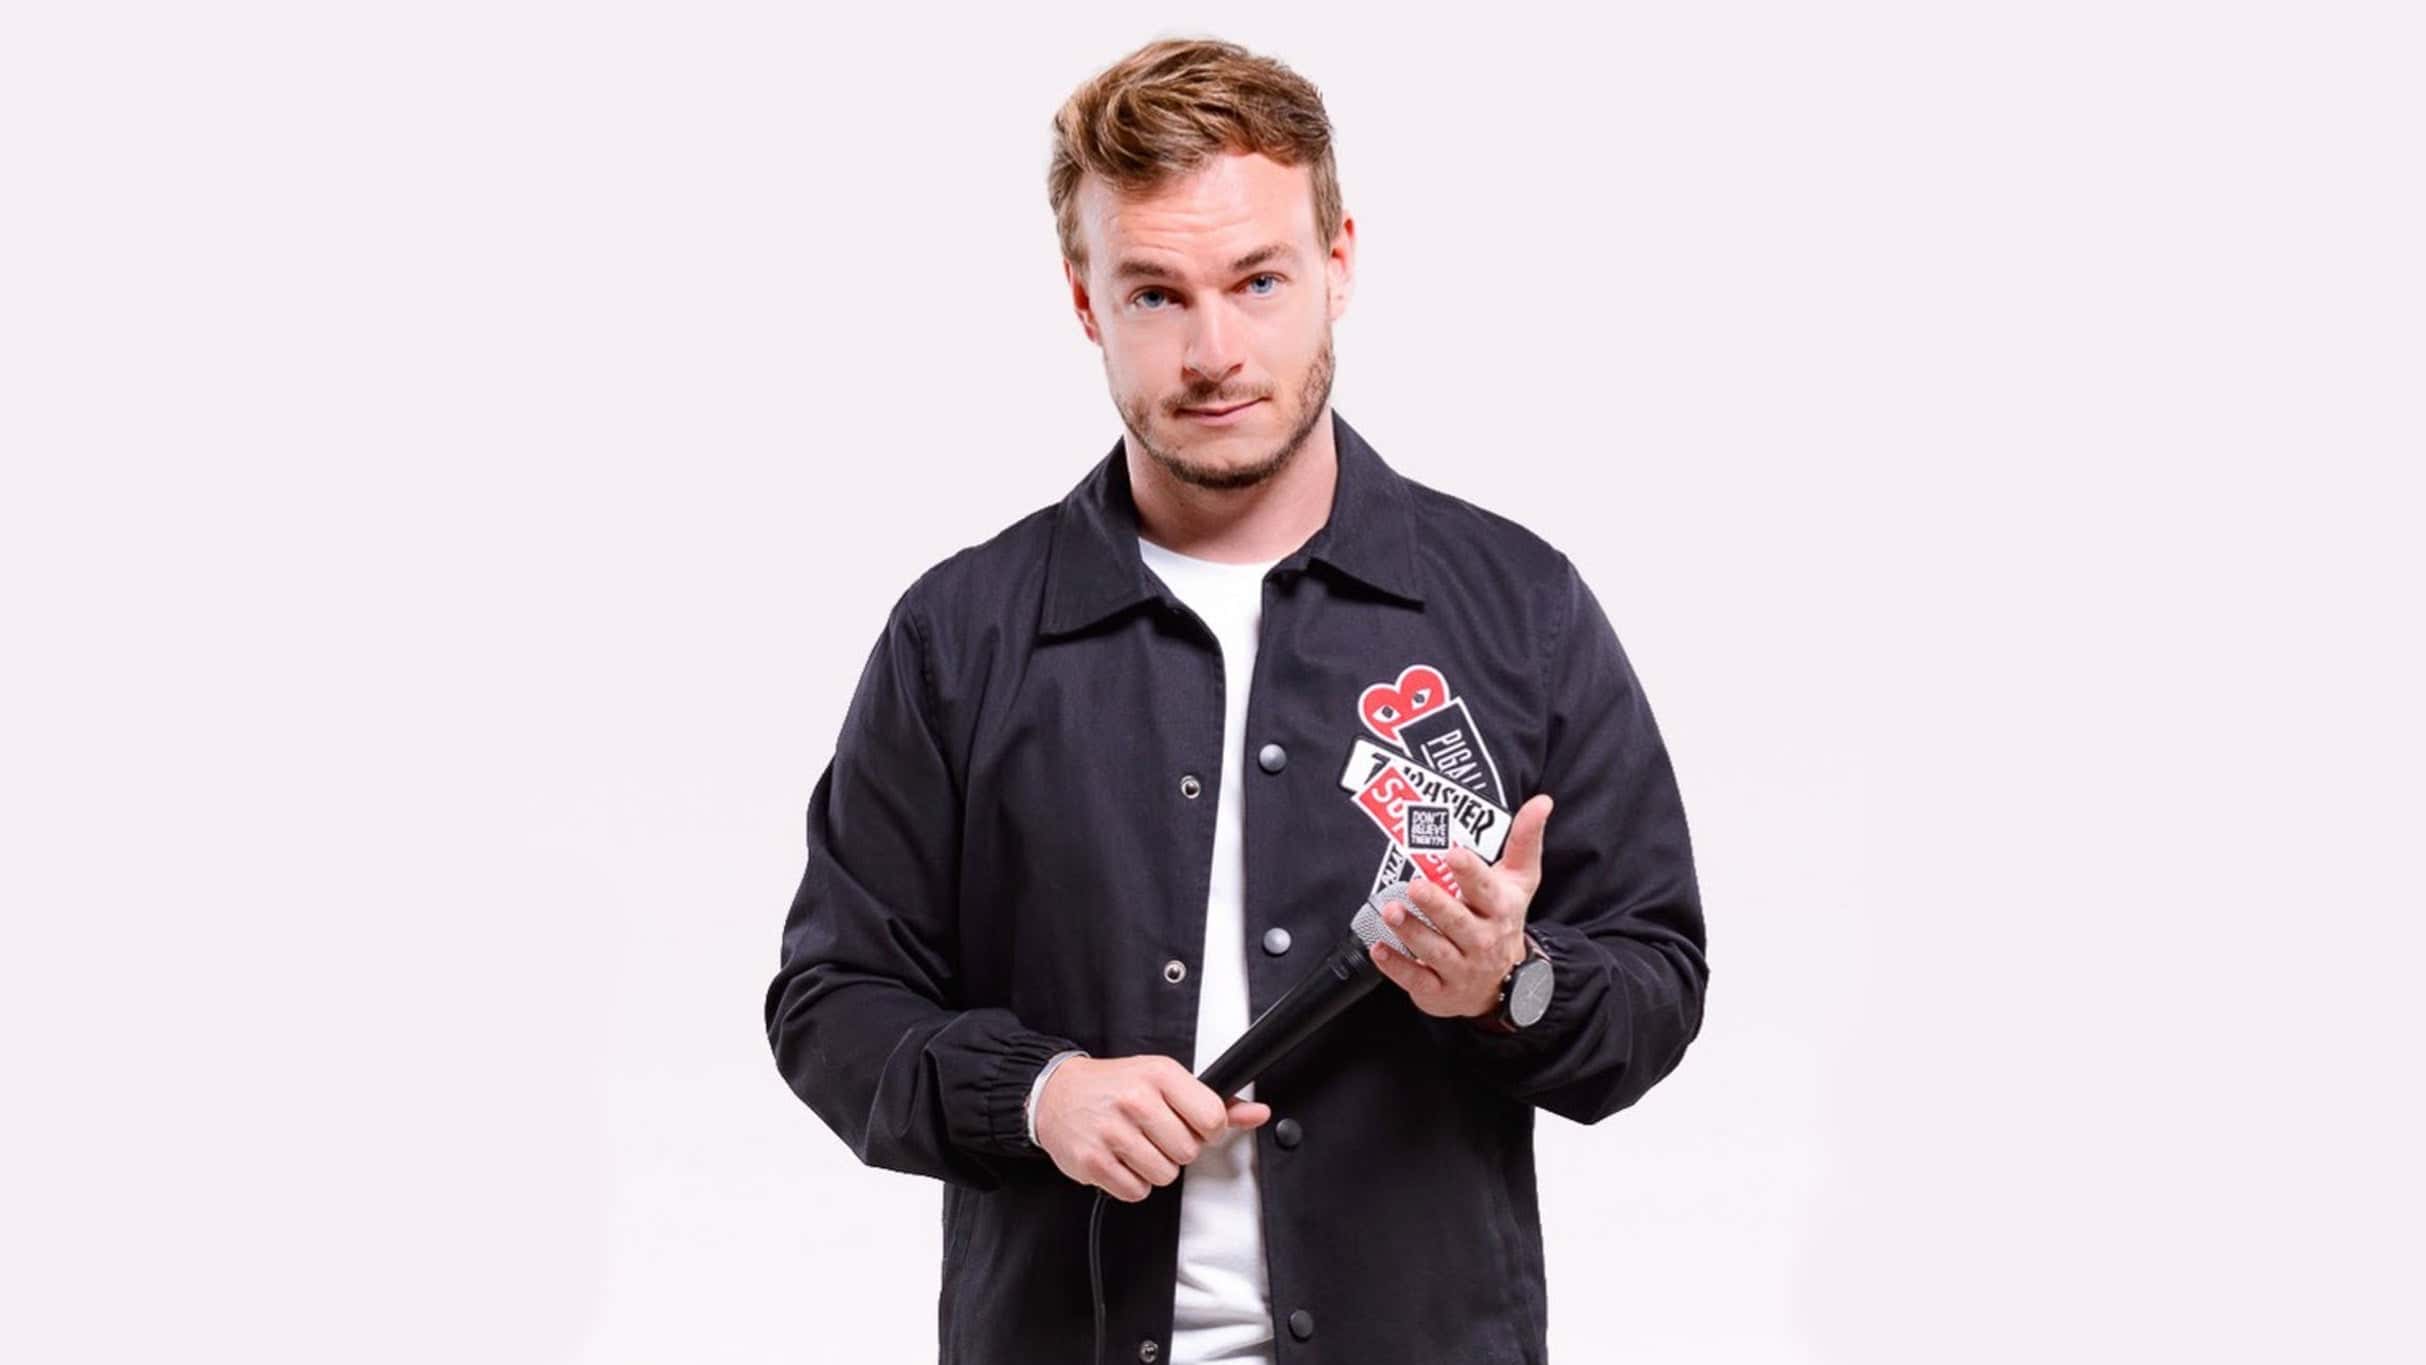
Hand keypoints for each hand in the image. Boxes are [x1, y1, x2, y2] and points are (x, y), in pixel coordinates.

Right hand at [1034, 1055, 1270, 1202]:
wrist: (1055, 1093)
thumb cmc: (1114, 1086)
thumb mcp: (1165, 1080)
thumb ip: (1214, 1101)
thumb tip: (1258, 1114)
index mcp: (1159, 1075)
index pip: (1212, 1119)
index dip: (1207, 1130)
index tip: (1191, 1124)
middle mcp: (1135, 1100)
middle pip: (1189, 1152)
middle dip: (1177, 1149)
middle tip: (1155, 1133)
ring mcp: (1112, 1132)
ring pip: (1165, 1175)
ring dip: (1155, 1168)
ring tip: (1135, 1145)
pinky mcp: (1093, 1161)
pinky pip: (1137, 1191)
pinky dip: (1132, 1182)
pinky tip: (1119, 1159)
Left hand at [1368, 792, 1552, 1020]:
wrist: (1503, 982)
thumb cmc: (1502, 918)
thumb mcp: (1519, 881)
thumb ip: (1524, 839)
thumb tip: (1542, 800)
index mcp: (1499, 909)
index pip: (1486, 890)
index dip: (1471, 872)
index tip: (1453, 853)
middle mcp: (1483, 941)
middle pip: (1458, 923)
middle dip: (1437, 905)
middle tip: (1416, 885)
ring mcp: (1461, 968)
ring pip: (1435, 951)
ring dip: (1411, 932)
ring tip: (1390, 911)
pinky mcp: (1440, 991)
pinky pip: (1417, 980)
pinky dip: (1397, 966)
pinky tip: (1379, 949)